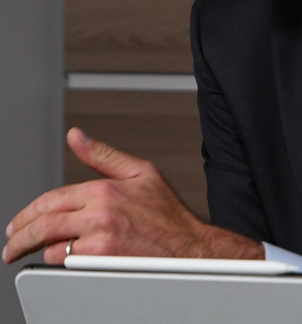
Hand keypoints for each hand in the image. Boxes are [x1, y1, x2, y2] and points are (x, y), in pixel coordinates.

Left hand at [3, 127, 264, 264]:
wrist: (187, 247)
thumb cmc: (167, 212)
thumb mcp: (140, 172)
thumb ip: (102, 154)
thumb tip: (75, 136)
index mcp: (105, 189)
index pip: (51, 200)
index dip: (28, 213)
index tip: (18, 223)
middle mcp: (99, 213)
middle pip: (43, 224)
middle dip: (19, 236)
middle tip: (11, 245)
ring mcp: (99, 239)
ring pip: (51, 246)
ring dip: (37, 251)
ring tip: (30, 253)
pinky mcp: (102, 262)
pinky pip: (67, 263)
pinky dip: (61, 261)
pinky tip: (62, 259)